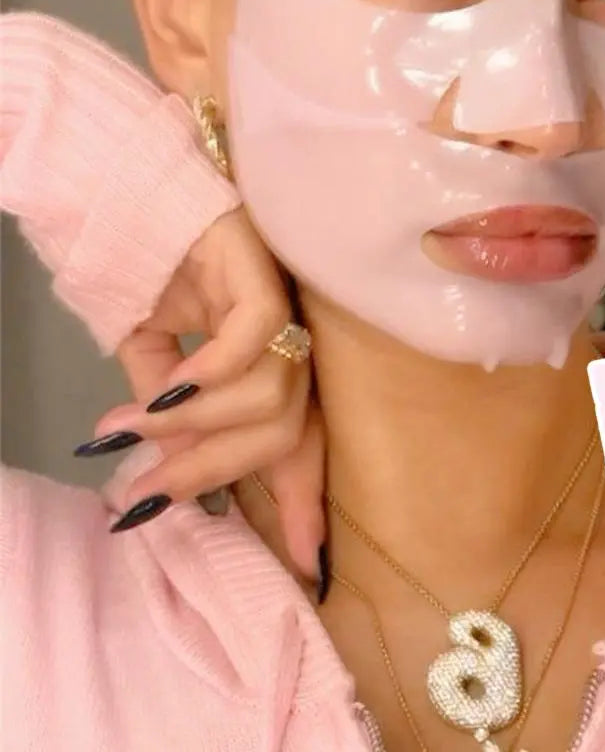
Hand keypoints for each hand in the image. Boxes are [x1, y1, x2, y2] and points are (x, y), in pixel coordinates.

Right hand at [82, 208, 326, 580]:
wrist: (132, 200)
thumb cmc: (152, 275)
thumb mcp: (152, 360)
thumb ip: (167, 410)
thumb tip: (155, 468)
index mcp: (269, 367)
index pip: (298, 441)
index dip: (302, 502)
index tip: (309, 565)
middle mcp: (288, 343)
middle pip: (281, 431)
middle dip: (215, 471)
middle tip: (150, 490)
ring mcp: (282, 308)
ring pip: (271, 396)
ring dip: (198, 426)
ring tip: (139, 429)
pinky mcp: (262, 273)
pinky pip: (254, 337)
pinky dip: (212, 373)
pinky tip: (173, 388)